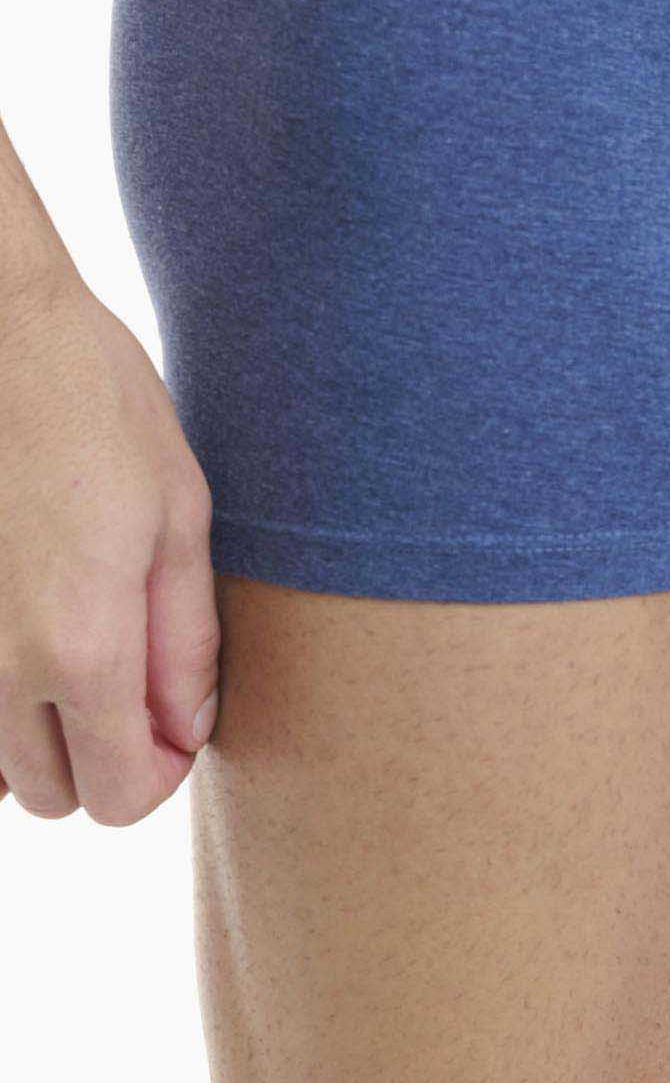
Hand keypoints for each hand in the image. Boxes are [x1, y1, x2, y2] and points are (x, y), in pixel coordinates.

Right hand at [0, 264, 218, 821]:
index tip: (178, 722)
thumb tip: (188, 731)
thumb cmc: (100, 407)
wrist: (3, 334)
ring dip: (42, 734)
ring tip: (80, 643)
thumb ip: (186, 641)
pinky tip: (27, 626)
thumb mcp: (179, 516)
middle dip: (104, 759)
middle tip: (135, 677)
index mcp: (81, 649)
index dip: (163, 773)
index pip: (120, 798)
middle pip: (53, 797)